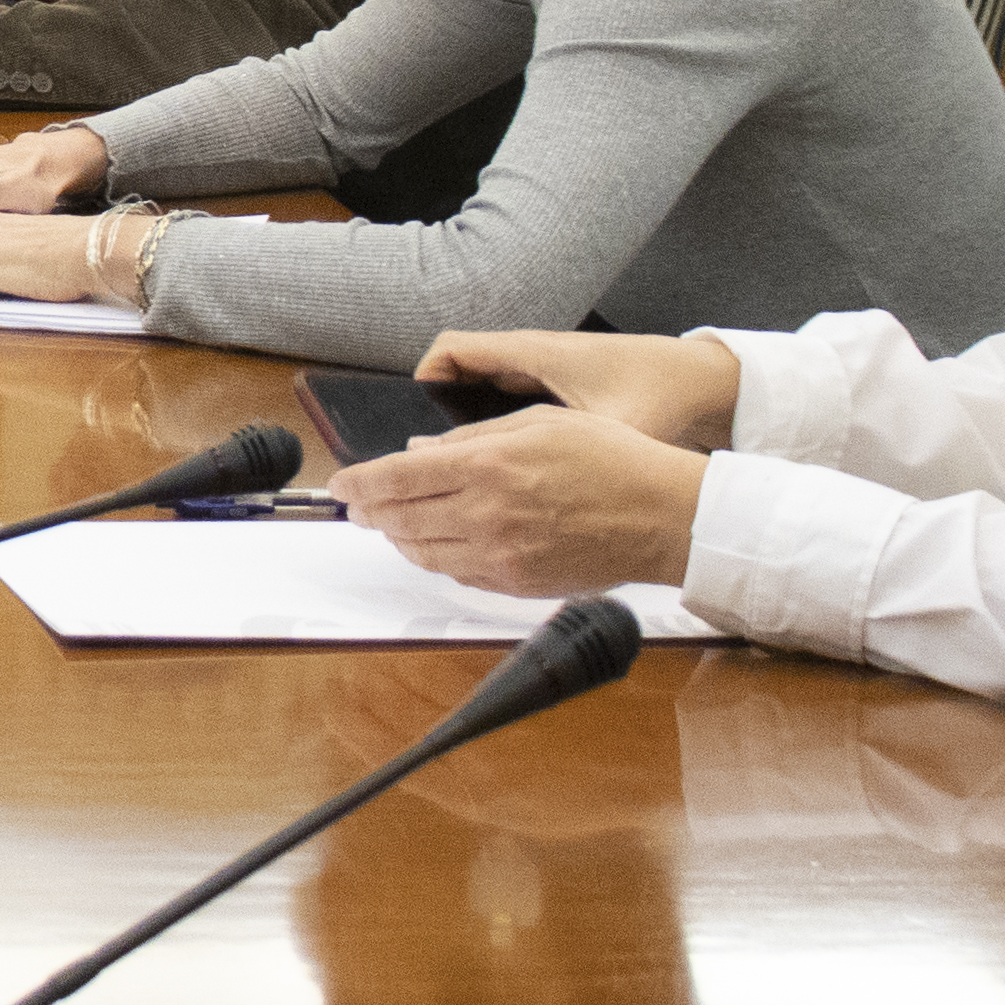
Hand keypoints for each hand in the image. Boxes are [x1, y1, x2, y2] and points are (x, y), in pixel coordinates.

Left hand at [333, 411, 708, 602]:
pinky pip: (459, 574)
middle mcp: (486, 513)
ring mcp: (501, 554)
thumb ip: (472, 438)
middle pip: (398, 519)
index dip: (356, 483)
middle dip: (368, 512)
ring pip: (422, 552)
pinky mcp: (517, 583)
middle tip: (357, 505)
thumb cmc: (613, 460)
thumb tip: (420, 452)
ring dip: (398, 538)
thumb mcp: (538, 421)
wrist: (664, 514)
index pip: (394, 478)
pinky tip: (436, 544)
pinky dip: (437, 558)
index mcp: (487, 464)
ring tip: (390, 524)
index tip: (341, 484)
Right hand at [420, 327, 742, 448]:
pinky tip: (500, 466)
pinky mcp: (560, 388)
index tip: (419, 416)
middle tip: (426, 455)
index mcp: (533, 354)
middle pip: (460, 371)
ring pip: (483, 387)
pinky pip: (507, 398)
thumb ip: (550, 446)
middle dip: (439, 410)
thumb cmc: (657, 394)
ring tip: (456, 466)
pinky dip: (495, 425)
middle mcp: (532, 357)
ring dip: (466, 421)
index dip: (426, 378)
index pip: (453, 350)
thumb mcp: (602, 424)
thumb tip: (483, 467)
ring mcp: (545, 372)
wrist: (701, 380)